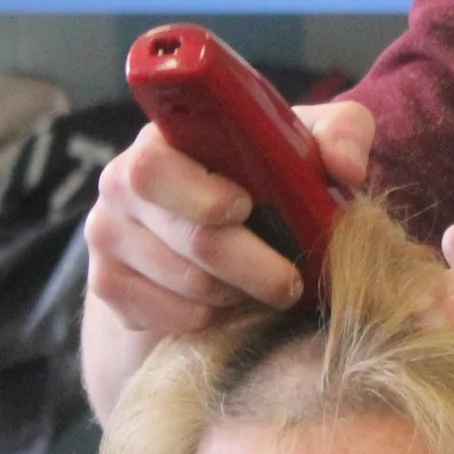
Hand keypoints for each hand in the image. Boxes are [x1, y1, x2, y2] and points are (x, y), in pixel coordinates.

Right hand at [84, 101, 374, 334]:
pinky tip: (228, 305)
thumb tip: (345, 168)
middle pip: (183, 238)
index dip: (202, 197)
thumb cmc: (269, 176)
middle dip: (249, 266)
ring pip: (181, 284)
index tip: (247, 208)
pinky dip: (206, 318)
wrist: (219, 235)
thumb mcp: (309, 145)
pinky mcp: (108, 286)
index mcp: (163, 140)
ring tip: (264, 288)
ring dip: (235, 294)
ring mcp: (107, 237)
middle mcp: (121, 184)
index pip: (155, 169)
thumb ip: (341, 134)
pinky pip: (164, 317)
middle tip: (290, 282)